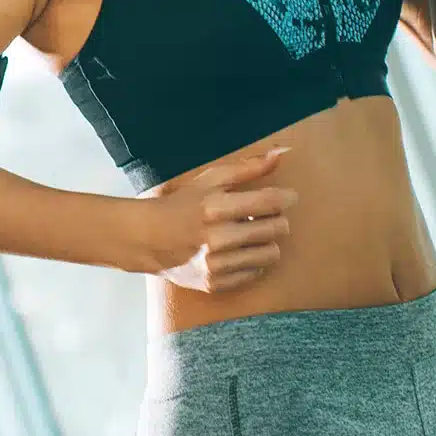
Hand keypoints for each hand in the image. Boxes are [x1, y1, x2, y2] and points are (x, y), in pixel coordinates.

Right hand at [134, 147, 297, 292]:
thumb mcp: (211, 179)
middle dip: (275, 220)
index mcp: (215, 207)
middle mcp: (216, 238)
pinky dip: (251, 261)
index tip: (287, 197)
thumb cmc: (183, 204)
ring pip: (272, 253)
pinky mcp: (215, 283)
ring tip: (248, 235)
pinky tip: (236, 252)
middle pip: (278, 229)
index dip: (287, 198)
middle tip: (262, 216)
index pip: (271, 202)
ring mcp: (216, 264)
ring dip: (265, 242)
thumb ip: (249, 167)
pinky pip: (257, 272)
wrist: (148, 239)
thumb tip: (283, 151)